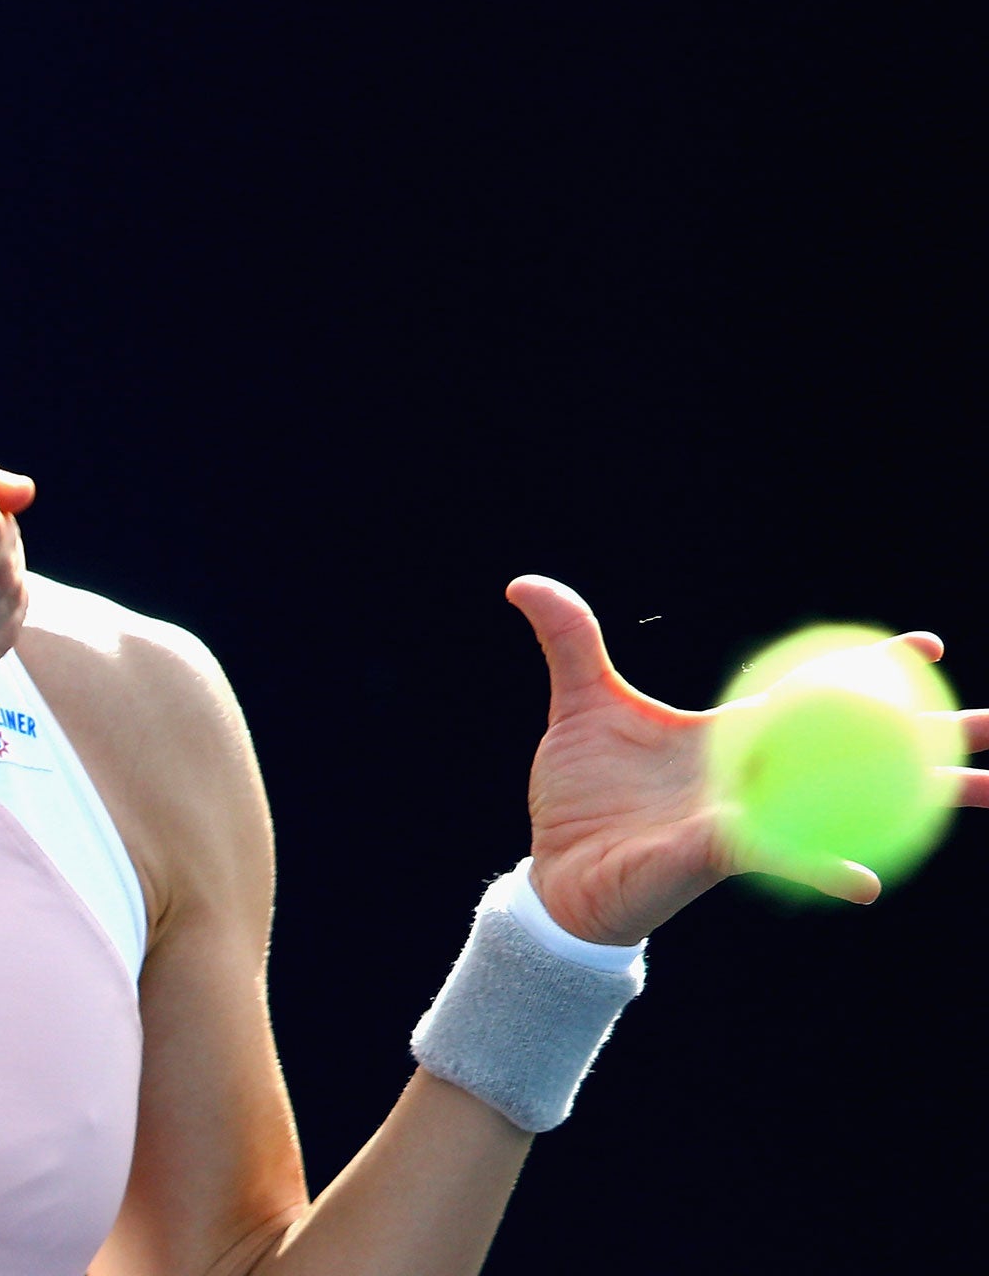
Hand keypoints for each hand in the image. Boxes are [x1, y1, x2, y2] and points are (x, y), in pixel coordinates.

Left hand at [508, 575, 988, 945]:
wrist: (554, 869)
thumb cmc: (579, 792)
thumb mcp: (578, 704)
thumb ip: (569, 640)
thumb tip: (524, 584)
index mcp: (732, 734)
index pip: (813, 692)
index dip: (870, 667)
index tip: (930, 643)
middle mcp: (756, 776)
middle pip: (858, 752)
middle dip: (929, 743)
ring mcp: (747, 816)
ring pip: (846, 804)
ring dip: (913, 804)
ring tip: (984, 796)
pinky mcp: (718, 857)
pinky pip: (780, 856)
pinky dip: (819, 865)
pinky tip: (866, 882)